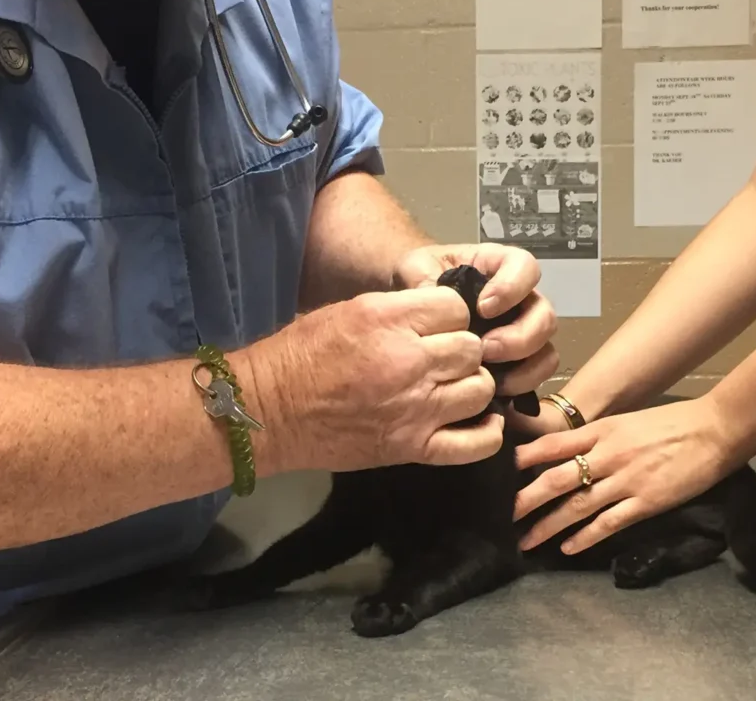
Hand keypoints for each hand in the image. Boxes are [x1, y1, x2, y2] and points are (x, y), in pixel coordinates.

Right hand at [246, 286, 501, 471]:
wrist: (268, 412)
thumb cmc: (300, 356)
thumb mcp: (348, 312)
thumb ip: (398, 313)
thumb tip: (440, 316)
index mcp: (389, 320)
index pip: (457, 308)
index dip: (451, 317)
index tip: (438, 328)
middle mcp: (409, 360)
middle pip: (471, 349)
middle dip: (462, 352)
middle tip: (444, 361)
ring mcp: (415, 407)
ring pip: (480, 389)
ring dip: (471, 388)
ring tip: (453, 390)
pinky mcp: (412, 446)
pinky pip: (475, 443)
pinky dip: (486, 434)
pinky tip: (479, 424)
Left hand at [392, 243, 558, 398]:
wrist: (416, 304)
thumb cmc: (421, 277)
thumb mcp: (416, 268)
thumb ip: (423, 280)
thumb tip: (433, 302)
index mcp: (499, 265)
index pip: (525, 267)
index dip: (512, 287)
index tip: (483, 308)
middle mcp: (521, 297)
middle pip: (544, 314)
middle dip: (519, 337)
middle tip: (484, 349)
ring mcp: (524, 329)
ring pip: (546, 347)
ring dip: (524, 365)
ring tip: (489, 375)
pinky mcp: (520, 359)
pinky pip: (538, 372)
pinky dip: (522, 383)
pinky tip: (492, 388)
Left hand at [511, 396, 739, 553]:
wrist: (713, 430)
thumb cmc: (671, 423)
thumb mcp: (626, 421)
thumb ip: (598, 436)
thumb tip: (571, 449)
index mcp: (602, 431)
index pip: (554, 444)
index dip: (525, 457)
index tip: (503, 470)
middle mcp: (607, 455)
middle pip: (556, 478)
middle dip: (527, 498)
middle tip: (506, 515)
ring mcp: (626, 480)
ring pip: (577, 505)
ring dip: (549, 525)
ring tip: (528, 540)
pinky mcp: (645, 502)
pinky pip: (608, 523)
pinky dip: (585, 537)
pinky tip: (568, 548)